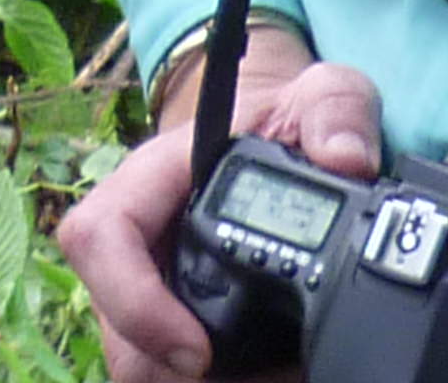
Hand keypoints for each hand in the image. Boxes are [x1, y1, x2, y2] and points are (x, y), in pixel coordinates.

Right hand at [54, 46, 384, 382]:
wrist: (274, 138)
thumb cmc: (280, 118)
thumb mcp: (316, 93)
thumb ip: (336, 109)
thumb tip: (347, 159)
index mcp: (152, 179)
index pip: (100, 237)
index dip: (133, 302)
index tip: (196, 351)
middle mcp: (138, 240)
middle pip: (118, 331)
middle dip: (176, 371)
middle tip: (265, 380)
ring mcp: (150, 287)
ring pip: (142, 364)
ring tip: (281, 374)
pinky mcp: (171, 321)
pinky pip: (169, 370)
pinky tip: (273, 375)